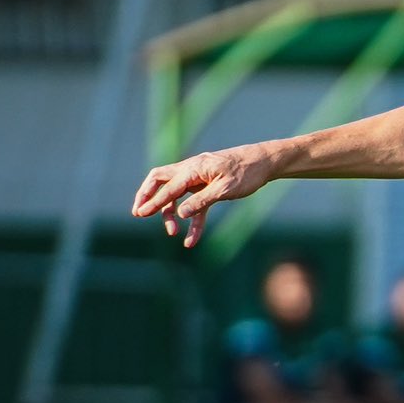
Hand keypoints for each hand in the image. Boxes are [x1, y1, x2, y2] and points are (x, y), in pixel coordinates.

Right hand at [132, 145, 277, 247]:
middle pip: (161, 181)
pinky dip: (193, 220)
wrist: (264, 162)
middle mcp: (192, 170)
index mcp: (193, 168)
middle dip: (148, 197)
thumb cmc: (247, 172)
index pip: (168, 186)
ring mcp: (199, 178)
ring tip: (172, 233)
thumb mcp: (225, 189)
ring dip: (171, 213)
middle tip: (139, 214)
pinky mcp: (208, 187)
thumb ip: (202, 201)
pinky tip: (192, 240)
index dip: (153, 201)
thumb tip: (181, 214)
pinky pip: (195, 204)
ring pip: (176, 195)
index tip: (140, 214)